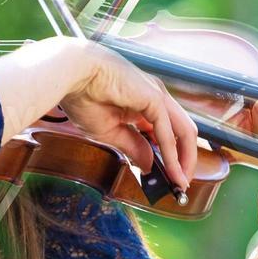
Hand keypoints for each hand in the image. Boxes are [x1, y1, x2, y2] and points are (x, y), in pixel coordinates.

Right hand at [58, 40, 198, 190]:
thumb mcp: (110, 131)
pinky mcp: (155, 98)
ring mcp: (158, 96)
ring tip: (180, 182)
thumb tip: (150, 166)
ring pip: (183, 131)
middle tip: (180, 184)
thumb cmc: (84, 96)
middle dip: (184, 159)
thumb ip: (133, 147)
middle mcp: (155, 97)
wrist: (72, 74)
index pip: (166, 131)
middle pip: (181, 132)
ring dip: (184, 159)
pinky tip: (171, 171)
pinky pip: (168, 132)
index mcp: (143, 102)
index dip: (171, 154)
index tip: (170, 177)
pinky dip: (172, 154)